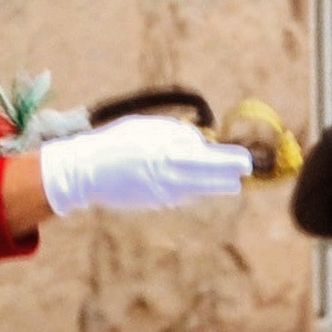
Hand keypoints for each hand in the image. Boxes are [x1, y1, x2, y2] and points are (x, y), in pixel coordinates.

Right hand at [36, 113, 254, 216]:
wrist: (85, 171)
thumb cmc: (118, 141)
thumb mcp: (150, 128)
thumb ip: (178, 134)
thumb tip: (203, 145)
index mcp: (170, 152)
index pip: (213, 160)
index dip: (233, 162)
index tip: (246, 162)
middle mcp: (170, 176)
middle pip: (212, 181)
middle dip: (228, 177)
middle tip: (240, 174)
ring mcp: (163, 192)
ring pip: (199, 191)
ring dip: (212, 185)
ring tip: (225, 182)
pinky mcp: (155, 203)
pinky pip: (182, 196)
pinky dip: (190, 189)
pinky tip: (190, 184)